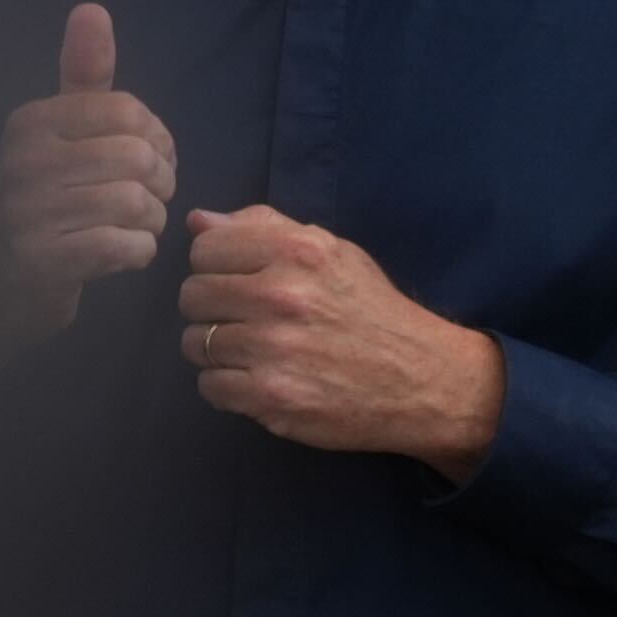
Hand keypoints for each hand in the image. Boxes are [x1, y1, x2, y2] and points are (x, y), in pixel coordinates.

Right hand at [0, 5, 176, 343]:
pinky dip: (137, 253)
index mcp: (31, 122)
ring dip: (149, 221)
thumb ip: (84, 75)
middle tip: (142, 198)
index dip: (156, 138)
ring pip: (140, 204)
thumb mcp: (62, 131)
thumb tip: (92, 8)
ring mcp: (28, 212)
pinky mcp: (43, 261)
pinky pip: (131, 246)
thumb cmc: (45, 198)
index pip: (129, 111)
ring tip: (125, 225)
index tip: (144, 158)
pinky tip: (114, 253)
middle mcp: (22, 161)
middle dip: (158, 184)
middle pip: (140, 159)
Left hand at [178, 206, 504, 480]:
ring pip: (195, 343)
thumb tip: (197, 220)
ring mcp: (274, 348)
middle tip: (248, 321)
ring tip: (257, 353)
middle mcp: (283, 294)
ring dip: (219, 351)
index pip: (205, 248)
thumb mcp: (335, 254)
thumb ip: (266, 230)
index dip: (217, 266)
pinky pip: (210, 386)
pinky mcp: (270, 396)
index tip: (241, 281)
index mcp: (299, 251)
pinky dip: (229, 387)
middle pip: (192, 295)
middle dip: (214, 309)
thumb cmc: (373, 312)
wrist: (424, 380)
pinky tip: (261, 380)